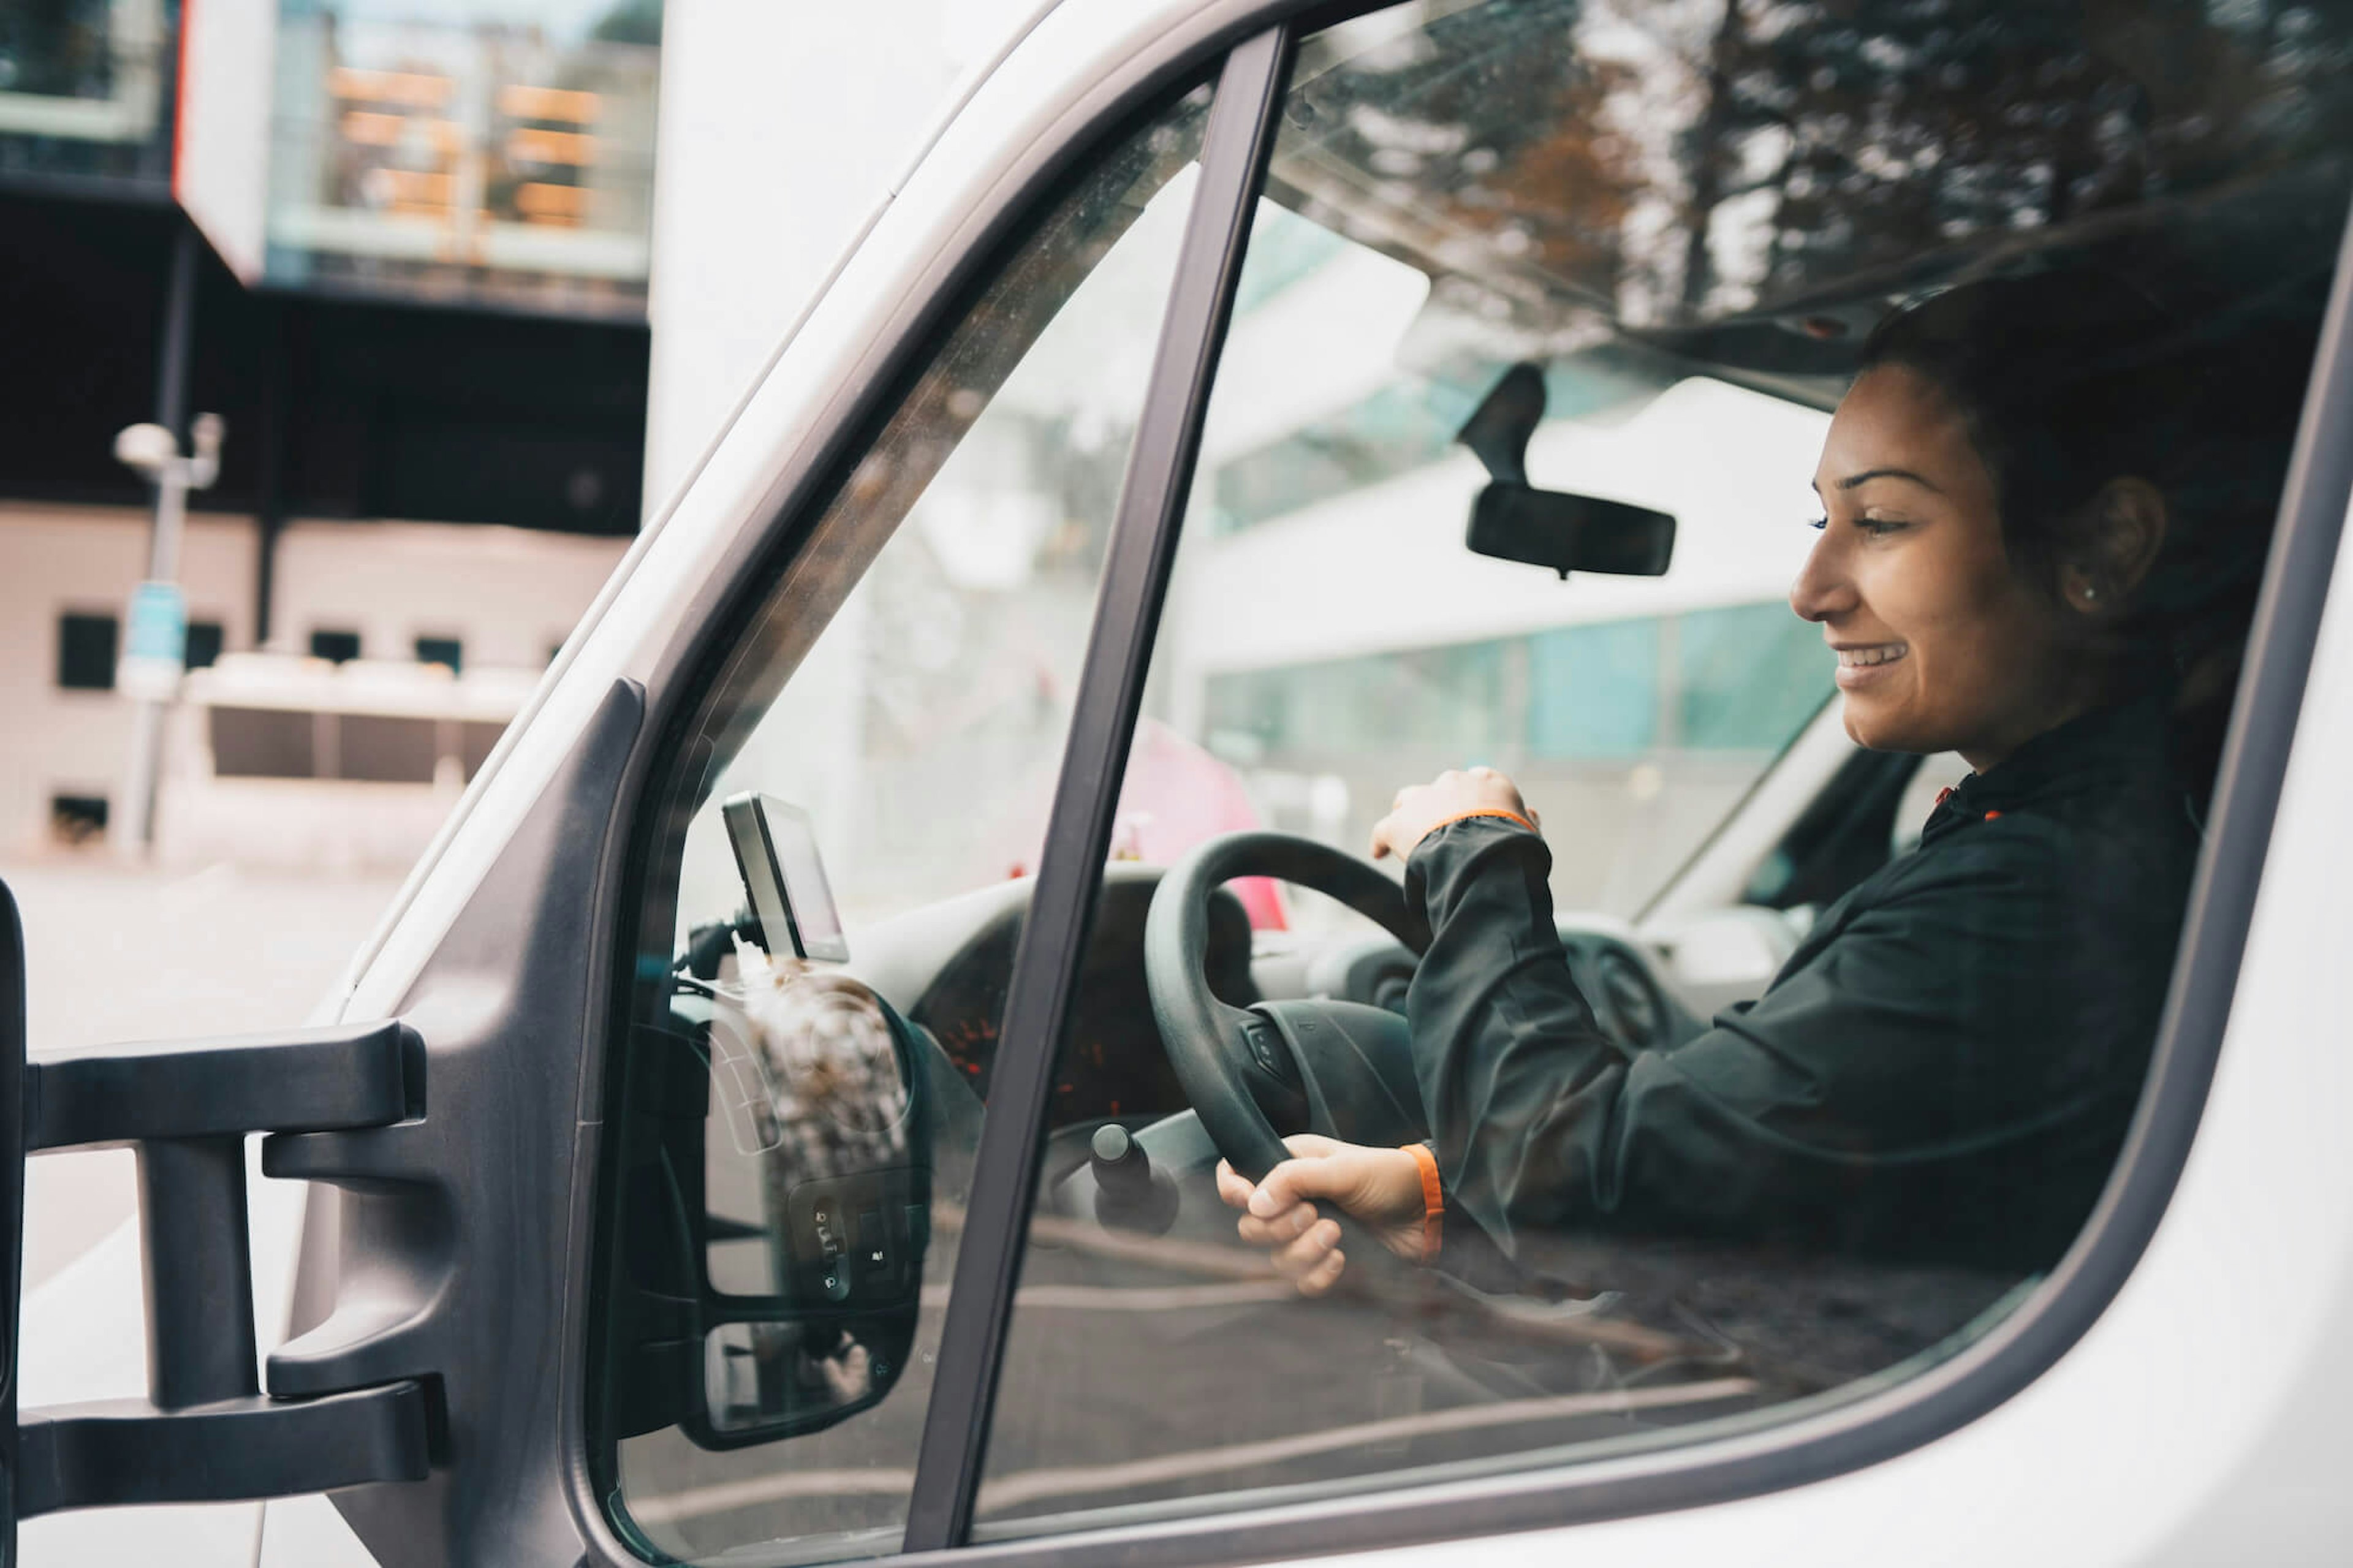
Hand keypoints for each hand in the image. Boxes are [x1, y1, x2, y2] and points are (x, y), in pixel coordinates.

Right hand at [1215, 1133, 1428, 1295]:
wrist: (1428, 1212)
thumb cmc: (1390, 1177)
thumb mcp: (1344, 1168)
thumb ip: (1295, 1179)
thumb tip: (1254, 1203)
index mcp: (1288, 1165)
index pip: (1236, 1176)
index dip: (1233, 1190)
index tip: (1248, 1199)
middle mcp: (1291, 1200)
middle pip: (1251, 1227)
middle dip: (1279, 1227)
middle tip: (1315, 1214)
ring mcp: (1307, 1234)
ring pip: (1276, 1258)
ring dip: (1304, 1251)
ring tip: (1337, 1234)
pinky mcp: (1325, 1262)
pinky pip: (1302, 1283)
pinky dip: (1319, 1276)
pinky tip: (1343, 1259)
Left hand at [1369, 766, 1537, 863]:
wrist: (1485, 855)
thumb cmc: (1515, 847)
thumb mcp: (1530, 832)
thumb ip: (1526, 820)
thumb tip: (1530, 814)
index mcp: (1489, 782)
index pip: (1479, 782)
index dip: (1475, 800)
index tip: (1475, 813)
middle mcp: (1454, 782)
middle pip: (1443, 790)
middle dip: (1442, 806)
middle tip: (1444, 830)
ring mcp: (1424, 799)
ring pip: (1409, 801)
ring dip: (1409, 815)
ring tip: (1409, 834)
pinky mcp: (1399, 823)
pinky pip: (1384, 831)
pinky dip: (1381, 842)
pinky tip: (1379, 853)